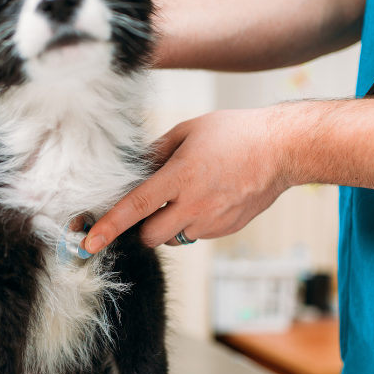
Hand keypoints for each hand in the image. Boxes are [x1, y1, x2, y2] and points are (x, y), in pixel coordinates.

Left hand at [83, 107, 291, 251]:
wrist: (284, 149)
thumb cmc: (235, 133)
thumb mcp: (188, 131)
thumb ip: (155, 152)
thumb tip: (133, 169)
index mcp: (180, 176)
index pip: (135, 207)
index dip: (109, 226)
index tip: (89, 242)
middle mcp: (195, 204)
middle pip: (149, 237)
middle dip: (140, 228)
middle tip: (147, 207)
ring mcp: (212, 221)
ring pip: (172, 238)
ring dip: (167, 225)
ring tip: (184, 196)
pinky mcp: (226, 230)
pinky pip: (195, 236)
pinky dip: (191, 224)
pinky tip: (206, 199)